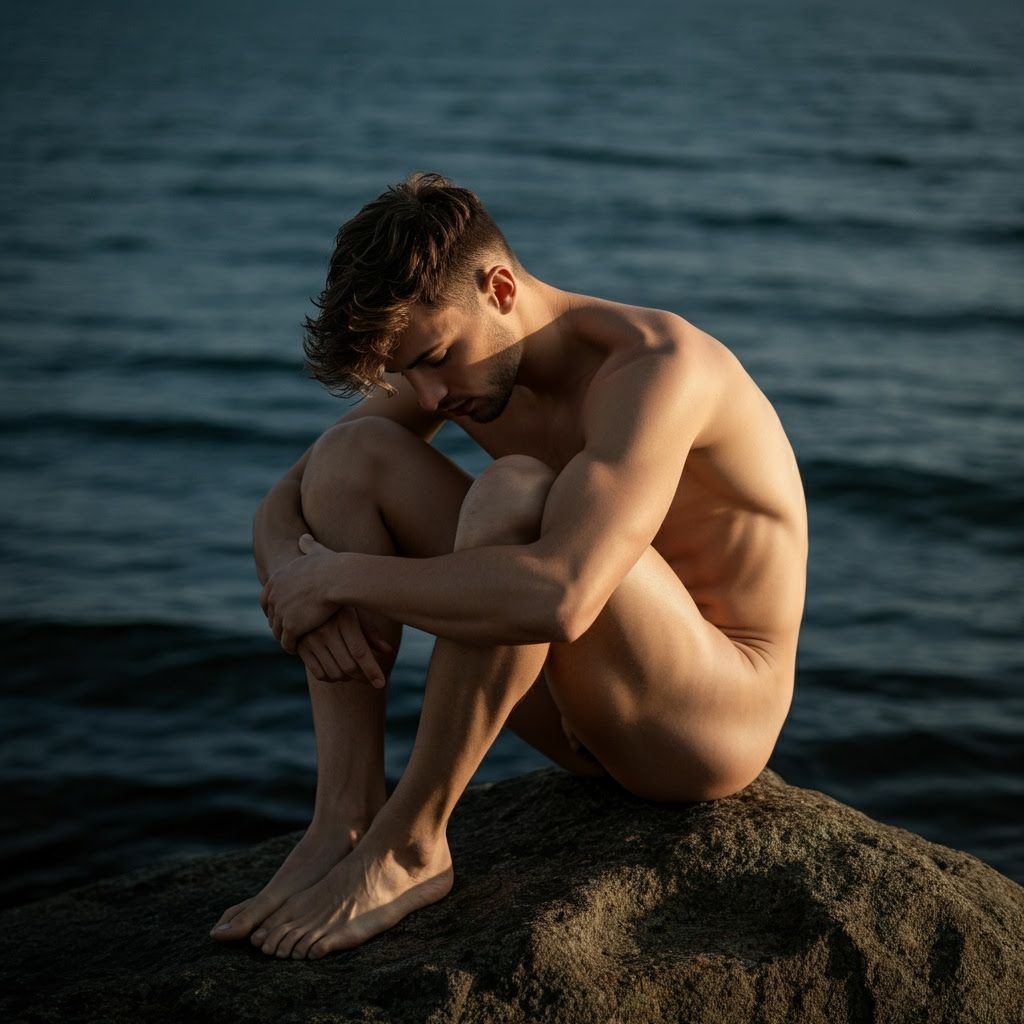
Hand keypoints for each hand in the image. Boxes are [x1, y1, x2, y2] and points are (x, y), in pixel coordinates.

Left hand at [260, 533, 342, 652]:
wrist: (338, 579)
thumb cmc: (333, 565)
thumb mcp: (316, 552)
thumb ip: (308, 546)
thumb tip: (303, 537)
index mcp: (278, 579)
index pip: (266, 598)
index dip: (271, 607)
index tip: (278, 614)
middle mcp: (275, 595)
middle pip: (270, 615)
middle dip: (277, 623)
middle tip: (285, 631)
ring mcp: (281, 612)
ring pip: (277, 631)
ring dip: (283, 638)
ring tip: (291, 643)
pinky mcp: (291, 627)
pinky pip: (286, 642)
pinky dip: (290, 647)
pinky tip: (297, 650)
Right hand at [296, 607, 393, 687]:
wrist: (308, 599)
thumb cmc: (341, 607)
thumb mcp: (358, 613)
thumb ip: (372, 632)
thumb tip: (388, 651)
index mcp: (344, 619)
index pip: (360, 652)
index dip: (371, 670)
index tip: (380, 684)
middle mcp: (326, 629)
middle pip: (348, 666)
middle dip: (362, 677)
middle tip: (368, 677)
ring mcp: (310, 640)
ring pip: (335, 673)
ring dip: (347, 679)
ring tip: (353, 672)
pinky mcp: (300, 648)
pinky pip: (319, 674)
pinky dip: (332, 679)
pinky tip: (338, 672)